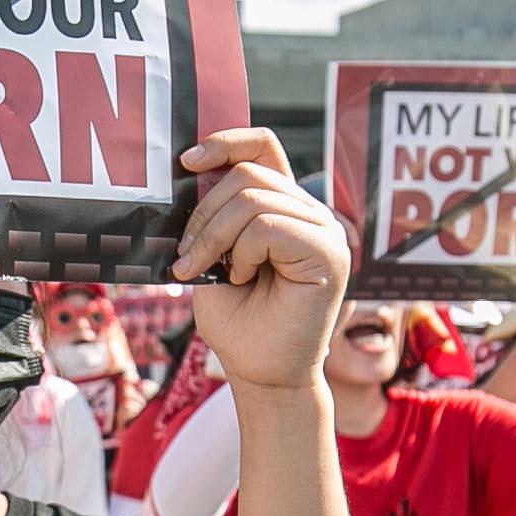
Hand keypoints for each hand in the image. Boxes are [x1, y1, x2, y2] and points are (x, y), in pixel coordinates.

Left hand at [171, 129, 347, 390]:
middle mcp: (310, 212)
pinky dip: (240, 253)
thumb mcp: (213, 257)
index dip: (225, 141)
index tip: (187, 160)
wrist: (261, 374)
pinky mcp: (328, 251)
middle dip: (203, 214)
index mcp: (285, 206)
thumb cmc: (239, 323)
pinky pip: (267, 226)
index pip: (263, 145)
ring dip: (214, 238)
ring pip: (251, 198)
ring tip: (208, 272)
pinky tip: (242, 279)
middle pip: (246, 173)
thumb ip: (214, 214)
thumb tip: (190, 170)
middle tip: (187, 258)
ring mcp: (324, 229)